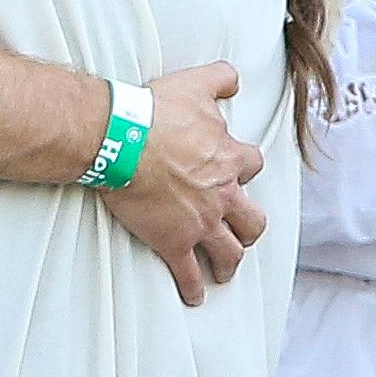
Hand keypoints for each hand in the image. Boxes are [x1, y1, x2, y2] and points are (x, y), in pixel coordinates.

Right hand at [102, 62, 267, 306]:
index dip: (246, 169)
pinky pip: (189, 274)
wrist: (122, 140)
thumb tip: (233, 79)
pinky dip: (193, 289)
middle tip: (242, 233)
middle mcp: (222, 195)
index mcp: (229, 159)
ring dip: (228, 264)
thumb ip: (220, 78)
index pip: (252, 166)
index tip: (237, 173)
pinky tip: (193, 298)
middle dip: (249, 229)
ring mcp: (200, 223)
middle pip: (252, 221)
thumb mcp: (195, 84)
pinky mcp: (174, 242)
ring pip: (229, 252)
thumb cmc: (156, 112)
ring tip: (223, 272)